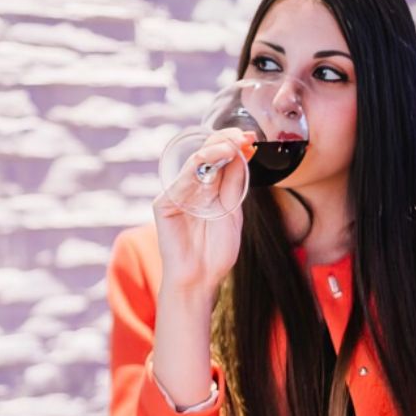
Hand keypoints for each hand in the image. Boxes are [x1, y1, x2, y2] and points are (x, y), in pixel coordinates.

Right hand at [153, 128, 254, 299]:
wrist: (201, 279)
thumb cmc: (216, 251)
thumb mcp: (233, 212)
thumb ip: (234, 184)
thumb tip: (242, 153)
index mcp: (208, 190)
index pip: (219, 159)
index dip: (233, 145)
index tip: (252, 139)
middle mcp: (191, 188)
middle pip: (205, 156)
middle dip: (224, 142)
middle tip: (243, 136)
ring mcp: (176, 195)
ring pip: (193, 164)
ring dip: (213, 151)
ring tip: (232, 144)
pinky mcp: (164, 205)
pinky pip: (180, 182)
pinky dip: (196, 170)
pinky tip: (212, 161)